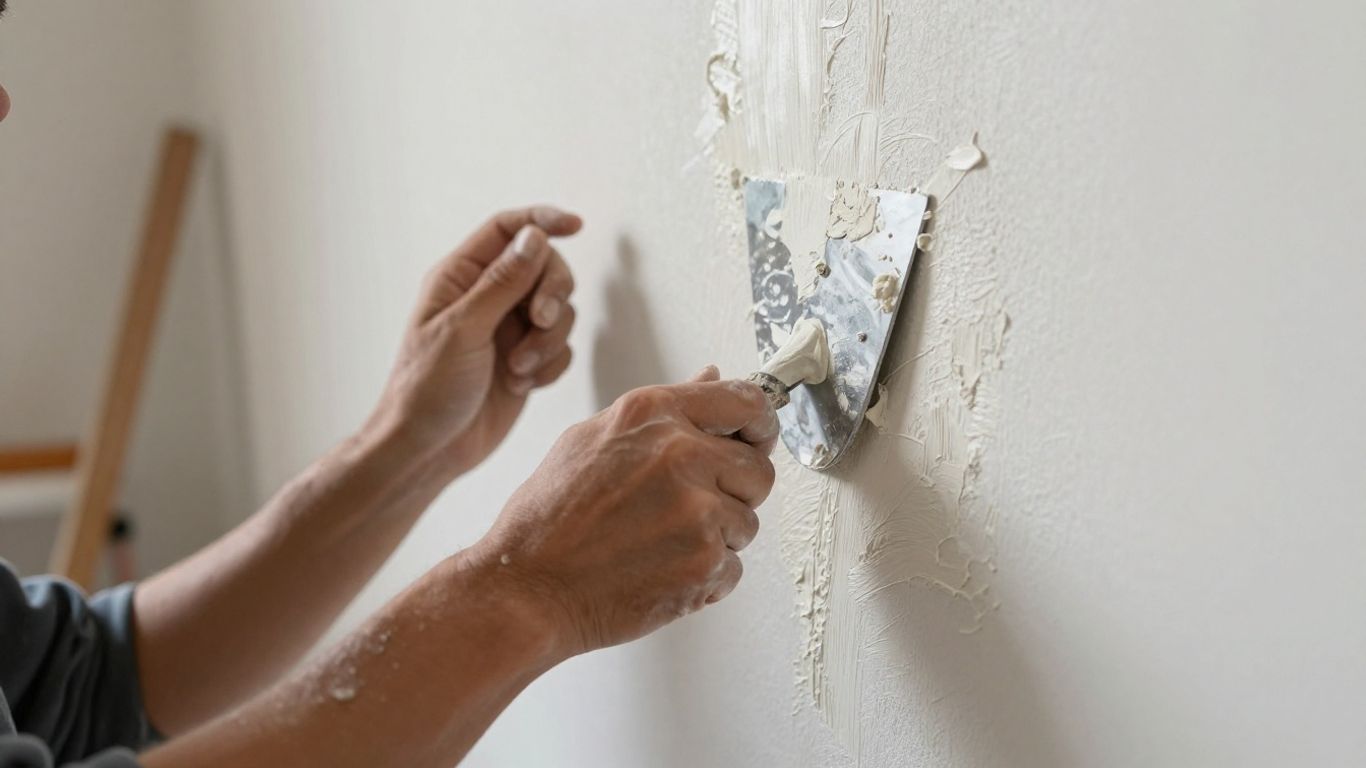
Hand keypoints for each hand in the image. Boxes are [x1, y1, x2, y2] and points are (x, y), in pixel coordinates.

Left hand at [367, 206, 581, 476]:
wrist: (429, 451)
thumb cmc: (427, 390)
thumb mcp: (463, 330)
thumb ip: (502, 282)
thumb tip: (536, 236)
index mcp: (460, 277)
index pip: (507, 228)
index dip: (543, 220)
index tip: (577, 225)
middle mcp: (487, 296)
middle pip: (545, 268)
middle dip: (552, 295)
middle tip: (541, 323)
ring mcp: (508, 329)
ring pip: (560, 310)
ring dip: (548, 341)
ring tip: (518, 371)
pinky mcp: (526, 360)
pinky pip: (561, 347)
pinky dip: (550, 366)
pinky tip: (521, 386)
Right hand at [466, 366, 779, 656]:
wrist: (524, 589)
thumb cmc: (548, 519)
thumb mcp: (593, 438)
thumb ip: (663, 411)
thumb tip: (713, 377)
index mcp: (653, 414)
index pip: (747, 401)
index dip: (760, 424)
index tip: (758, 438)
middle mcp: (680, 455)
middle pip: (758, 470)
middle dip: (734, 492)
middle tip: (689, 510)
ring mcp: (697, 511)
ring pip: (747, 523)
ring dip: (716, 538)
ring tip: (659, 544)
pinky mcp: (704, 563)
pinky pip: (734, 568)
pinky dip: (705, 578)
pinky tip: (659, 571)